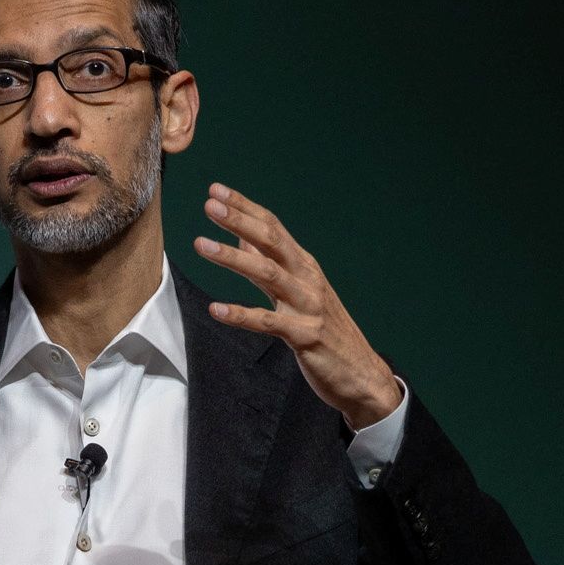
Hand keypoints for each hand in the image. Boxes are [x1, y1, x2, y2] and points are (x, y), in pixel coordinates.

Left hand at [194, 182, 401, 429]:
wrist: (361, 373)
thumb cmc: (326, 331)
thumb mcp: (300, 291)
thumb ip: (272, 264)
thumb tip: (243, 236)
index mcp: (304, 266)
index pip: (273, 227)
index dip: (245, 207)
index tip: (216, 190)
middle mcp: (307, 279)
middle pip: (271, 241)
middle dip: (239, 220)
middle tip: (210, 205)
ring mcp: (308, 306)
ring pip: (267, 274)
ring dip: (233, 257)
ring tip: (201, 244)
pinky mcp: (305, 336)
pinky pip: (268, 322)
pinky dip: (241, 315)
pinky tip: (216, 309)